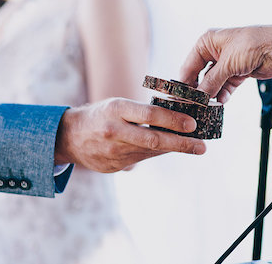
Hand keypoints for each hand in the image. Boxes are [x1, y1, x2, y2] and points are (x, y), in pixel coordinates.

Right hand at [54, 98, 205, 171]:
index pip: (149, 114)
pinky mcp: (113, 166)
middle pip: (153, 138)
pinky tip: (170, 148)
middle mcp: (114, 131)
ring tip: (195, 146)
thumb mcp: (118, 105)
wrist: (69, 137)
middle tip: (202, 146)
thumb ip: (143, 112)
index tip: (193, 124)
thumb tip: (177, 118)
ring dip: (174, 148)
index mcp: (116, 110)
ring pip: (150, 151)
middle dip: (181, 143)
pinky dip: (157, 153)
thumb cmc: (102, 115)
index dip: (173, 120)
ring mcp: (113, 151)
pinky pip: (142, 159)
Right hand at [181, 25, 271, 104]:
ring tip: (207, 106)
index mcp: (207, 42)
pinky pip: (225, 86)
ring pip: (213, 82)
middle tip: (193, 104)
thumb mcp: (226, 64)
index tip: (181, 97)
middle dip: (199, 89)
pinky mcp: (237, 72)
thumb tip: (199, 96)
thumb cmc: (251, 44)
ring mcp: (226, 62)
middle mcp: (215, 51)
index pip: (189, 64)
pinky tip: (221, 102)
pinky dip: (223, 94)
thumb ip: (210, 82)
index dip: (185, 81)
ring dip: (212, 93)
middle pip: (200, 74)